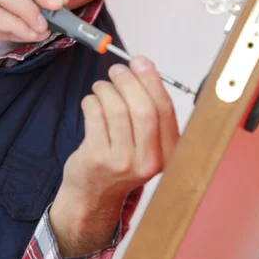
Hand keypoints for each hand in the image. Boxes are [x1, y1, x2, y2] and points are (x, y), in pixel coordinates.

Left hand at [49, 56, 179, 256]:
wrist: (94, 197)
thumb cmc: (120, 161)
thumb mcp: (145, 144)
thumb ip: (149, 110)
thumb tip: (143, 67)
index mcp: (168, 153)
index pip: (165, 109)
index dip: (152, 80)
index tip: (140, 61)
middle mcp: (149, 161)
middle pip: (142, 108)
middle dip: (128, 81)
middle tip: (117, 70)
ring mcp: (122, 162)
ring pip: (116, 108)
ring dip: (106, 88)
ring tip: (101, 87)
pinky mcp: (96, 159)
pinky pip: (94, 115)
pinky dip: (91, 100)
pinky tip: (91, 102)